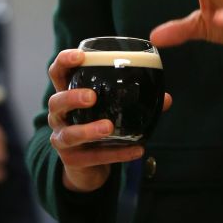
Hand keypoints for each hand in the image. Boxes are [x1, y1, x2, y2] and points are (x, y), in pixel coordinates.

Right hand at [47, 49, 171, 193]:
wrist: (86, 166)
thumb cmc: (96, 123)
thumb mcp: (109, 108)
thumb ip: (134, 101)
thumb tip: (167, 98)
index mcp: (67, 94)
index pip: (57, 72)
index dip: (64, 61)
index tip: (80, 56)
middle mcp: (59, 115)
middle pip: (55, 101)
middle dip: (72, 97)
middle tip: (92, 97)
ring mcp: (62, 138)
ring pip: (69, 134)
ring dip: (89, 130)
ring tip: (108, 128)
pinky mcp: (72, 160)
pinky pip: (93, 157)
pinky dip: (115, 154)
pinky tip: (136, 150)